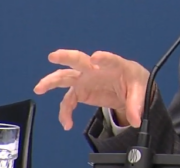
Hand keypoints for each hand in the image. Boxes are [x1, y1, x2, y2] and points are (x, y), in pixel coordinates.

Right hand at [33, 49, 149, 129]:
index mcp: (114, 64)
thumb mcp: (140, 91)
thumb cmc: (133, 81)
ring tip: (39, 88)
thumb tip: (136, 121)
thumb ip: (136, 105)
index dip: (103, 58)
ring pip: (65, 77)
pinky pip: (68, 101)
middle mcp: (95, 69)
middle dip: (66, 57)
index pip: (109, 59)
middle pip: (78, 60)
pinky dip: (65, 112)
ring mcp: (85, 79)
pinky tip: (67, 123)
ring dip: (52, 81)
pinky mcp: (81, 91)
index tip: (96, 57)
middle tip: (54, 56)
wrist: (128, 88)